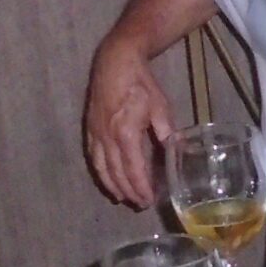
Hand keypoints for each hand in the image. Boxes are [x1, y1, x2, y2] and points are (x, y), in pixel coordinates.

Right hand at [84, 38, 175, 207]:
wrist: (114, 62)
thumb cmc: (141, 83)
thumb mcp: (160, 107)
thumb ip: (167, 132)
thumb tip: (176, 152)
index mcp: (126, 133)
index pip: (133, 169)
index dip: (141, 187)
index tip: (149, 200)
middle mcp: (107, 137)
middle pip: (116, 173)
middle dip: (128, 191)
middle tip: (140, 204)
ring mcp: (95, 134)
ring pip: (101, 168)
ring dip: (112, 185)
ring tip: (122, 198)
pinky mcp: (89, 128)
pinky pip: (93, 156)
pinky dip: (99, 171)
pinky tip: (106, 178)